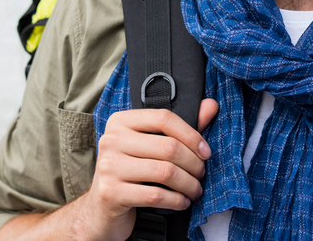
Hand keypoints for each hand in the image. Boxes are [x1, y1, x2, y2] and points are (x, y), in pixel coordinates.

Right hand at [80, 99, 219, 239]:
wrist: (102, 208)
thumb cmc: (131, 172)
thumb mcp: (151, 145)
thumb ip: (180, 127)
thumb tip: (211, 106)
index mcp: (121, 121)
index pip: (164, 117)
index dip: (191, 134)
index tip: (206, 151)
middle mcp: (111, 140)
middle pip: (168, 146)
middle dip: (193, 164)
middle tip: (201, 174)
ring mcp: (109, 166)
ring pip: (165, 172)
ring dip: (188, 184)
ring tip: (195, 189)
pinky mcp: (111, 193)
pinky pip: (155, 195)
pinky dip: (176, 200)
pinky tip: (182, 202)